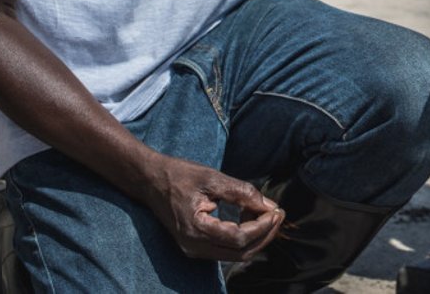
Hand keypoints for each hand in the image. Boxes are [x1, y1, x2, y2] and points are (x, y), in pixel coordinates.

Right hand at [137, 153, 283, 261]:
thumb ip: (242, 193)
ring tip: (268, 214)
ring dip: (256, 237)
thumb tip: (269, 206)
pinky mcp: (196, 245)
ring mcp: (194, 249)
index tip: (277, 211)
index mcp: (195, 230)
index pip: (239, 239)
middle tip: (279, 214)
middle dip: (264, 235)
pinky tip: (251, 217)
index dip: (262, 227)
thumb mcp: (213, 178)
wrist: (151, 180)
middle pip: (240, 253)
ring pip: (235, 254)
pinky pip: (226, 249)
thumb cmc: (180, 175)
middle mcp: (194, 246)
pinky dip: (243, 237)